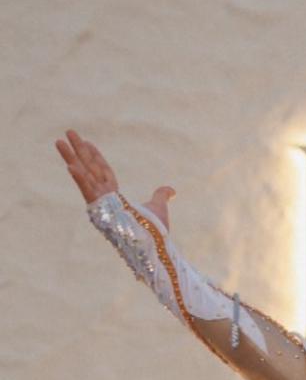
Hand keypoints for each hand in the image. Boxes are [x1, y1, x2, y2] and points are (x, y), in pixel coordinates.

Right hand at [55, 126, 175, 227]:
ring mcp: (100, 202)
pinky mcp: (99, 208)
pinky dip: (79, 178)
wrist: (152, 247)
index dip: (96, 156)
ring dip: (71, 157)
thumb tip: (171, 190)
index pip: (104, 171)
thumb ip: (161, 195)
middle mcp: (105, 197)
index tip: (88, 142)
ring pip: (83, 174)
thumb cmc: (153, 232)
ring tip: (59, 141)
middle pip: (89, 167)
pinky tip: (70, 165)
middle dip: (78, 149)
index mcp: (116, 197)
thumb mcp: (158, 207)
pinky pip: (87, 190)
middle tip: (68, 132)